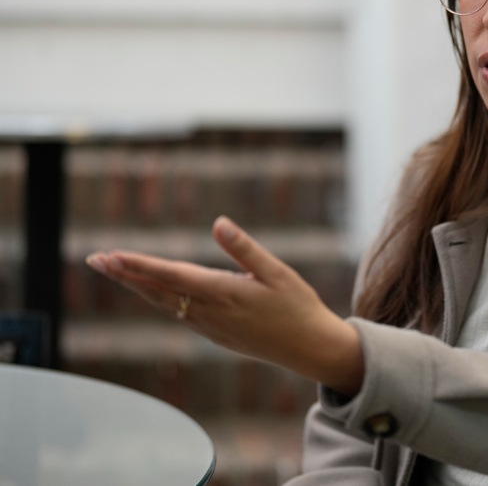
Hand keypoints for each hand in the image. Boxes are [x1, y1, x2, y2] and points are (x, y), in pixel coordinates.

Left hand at [86, 216, 363, 395]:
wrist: (309, 348)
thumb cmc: (298, 306)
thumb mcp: (277, 272)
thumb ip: (245, 249)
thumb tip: (218, 223)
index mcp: (224, 293)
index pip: (172, 276)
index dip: (139, 266)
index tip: (111, 255)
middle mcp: (210, 312)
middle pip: (157, 291)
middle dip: (125, 274)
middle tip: (95, 259)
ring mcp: (210, 326)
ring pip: (164, 303)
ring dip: (138, 286)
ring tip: (115, 270)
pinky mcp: (216, 334)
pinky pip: (178, 312)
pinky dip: (158, 298)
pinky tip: (151, 291)